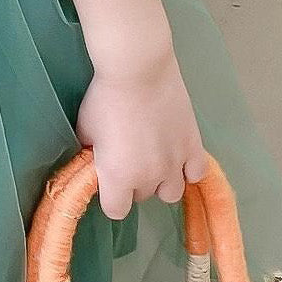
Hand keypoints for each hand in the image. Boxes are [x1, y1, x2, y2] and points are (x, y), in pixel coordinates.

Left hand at [73, 45, 208, 219]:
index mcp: (119, 178)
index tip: (107, 179)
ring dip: (162, 180)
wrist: (138, 71)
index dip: (110, 196)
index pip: (116, 211)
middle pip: (143, 196)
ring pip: (171, 192)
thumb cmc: (105, 98)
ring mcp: (176, 163)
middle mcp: (150, 178)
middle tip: (128, 157)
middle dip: (134, 182)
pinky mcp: (194, 146)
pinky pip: (196, 173)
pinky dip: (188, 169)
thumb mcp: (86, 129)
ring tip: (154, 158)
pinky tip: (177, 155)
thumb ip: (91, 154)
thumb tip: (96, 160)